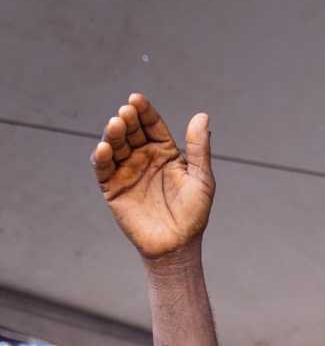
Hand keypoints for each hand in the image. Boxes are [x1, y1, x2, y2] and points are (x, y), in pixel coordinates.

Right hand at [91, 94, 213, 259]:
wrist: (177, 246)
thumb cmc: (193, 214)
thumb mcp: (201, 179)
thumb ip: (199, 149)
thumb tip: (202, 115)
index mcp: (165, 152)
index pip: (152, 124)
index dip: (144, 111)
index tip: (137, 99)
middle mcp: (144, 157)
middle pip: (131, 131)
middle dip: (127, 119)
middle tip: (126, 112)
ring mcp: (127, 171)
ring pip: (115, 145)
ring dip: (113, 133)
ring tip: (115, 125)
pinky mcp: (112, 188)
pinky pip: (103, 169)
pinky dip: (101, 157)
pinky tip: (104, 148)